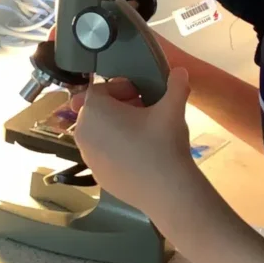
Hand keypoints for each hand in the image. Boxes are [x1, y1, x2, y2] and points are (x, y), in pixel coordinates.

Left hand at [73, 67, 201, 228]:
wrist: (166, 191)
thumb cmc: (163, 143)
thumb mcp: (172, 108)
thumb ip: (175, 85)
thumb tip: (181, 71)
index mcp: (94, 110)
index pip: (100, 88)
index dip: (122, 88)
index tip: (141, 95)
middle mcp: (83, 131)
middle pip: (97, 109)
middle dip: (118, 106)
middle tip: (143, 111)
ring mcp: (87, 156)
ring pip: (98, 131)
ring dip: (115, 127)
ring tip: (142, 133)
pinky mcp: (95, 175)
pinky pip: (102, 152)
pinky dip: (114, 148)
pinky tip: (138, 155)